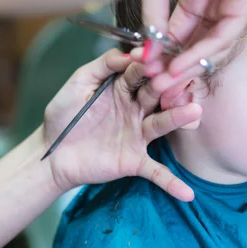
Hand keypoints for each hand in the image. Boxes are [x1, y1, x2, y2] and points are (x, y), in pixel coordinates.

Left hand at [43, 49, 201, 200]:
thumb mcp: (80, 82)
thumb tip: (130, 53)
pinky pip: (156, 172)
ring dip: (179, 119)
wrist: (52, 153)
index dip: (149, 65)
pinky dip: (171, 182)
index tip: (158, 59)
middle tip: (180, 78)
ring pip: (162, 124)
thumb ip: (103, 65)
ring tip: (194, 112)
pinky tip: (187, 194)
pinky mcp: (134, 160)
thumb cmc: (63, 115)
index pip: (141, 72)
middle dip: (168, 85)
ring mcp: (137, 135)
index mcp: (122, 87)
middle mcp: (136, 108)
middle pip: (157, 94)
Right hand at [141, 0, 246, 90]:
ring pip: (214, 39)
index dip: (165, 48)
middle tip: (158, 84)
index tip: (148, 67)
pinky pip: (226, 33)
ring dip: (190, 62)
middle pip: (199, 36)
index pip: (184, 24)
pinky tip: (182, 64)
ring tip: (168, 80)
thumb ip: (154, 16)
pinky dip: (204, 51)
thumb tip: (149, 49)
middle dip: (177, 61)